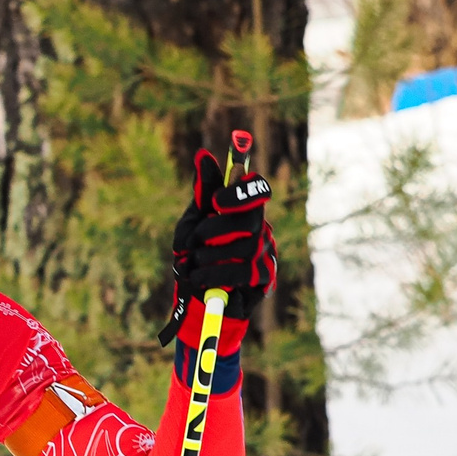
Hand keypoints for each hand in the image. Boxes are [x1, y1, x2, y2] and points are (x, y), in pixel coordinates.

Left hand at [157, 149, 275, 345]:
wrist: (194, 301)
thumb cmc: (194, 258)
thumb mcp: (191, 223)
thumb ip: (202, 193)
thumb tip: (203, 155)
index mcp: (243, 212)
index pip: (257, 190)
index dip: (241, 191)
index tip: (215, 202)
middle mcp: (259, 229)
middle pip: (251, 218)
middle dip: (216, 228)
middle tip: (194, 240)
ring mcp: (265, 254)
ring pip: (245, 247)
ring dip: (210, 255)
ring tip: (192, 263)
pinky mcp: (263, 279)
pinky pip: (242, 272)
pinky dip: (214, 273)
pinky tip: (199, 278)